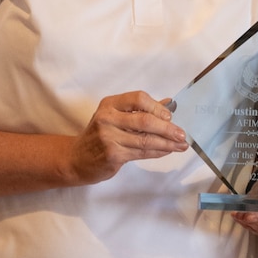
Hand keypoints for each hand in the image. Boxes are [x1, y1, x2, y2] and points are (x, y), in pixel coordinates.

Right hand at [65, 90, 187, 184]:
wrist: (76, 159)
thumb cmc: (99, 135)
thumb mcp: (115, 117)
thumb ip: (139, 110)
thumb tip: (168, 104)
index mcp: (110, 104)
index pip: (138, 98)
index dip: (157, 107)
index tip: (169, 116)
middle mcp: (108, 118)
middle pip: (145, 120)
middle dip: (167, 128)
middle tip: (182, 135)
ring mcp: (109, 137)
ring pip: (146, 139)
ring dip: (167, 143)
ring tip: (180, 145)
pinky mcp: (113, 155)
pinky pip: (141, 152)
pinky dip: (157, 152)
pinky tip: (166, 151)